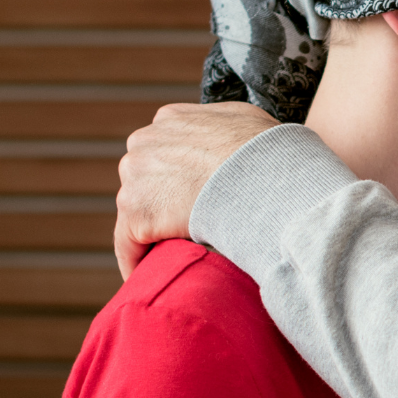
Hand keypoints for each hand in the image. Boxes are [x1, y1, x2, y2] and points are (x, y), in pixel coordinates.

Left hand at [114, 102, 277, 278]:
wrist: (263, 174)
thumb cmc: (268, 152)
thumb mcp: (246, 121)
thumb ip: (225, 128)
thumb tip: (233, 145)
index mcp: (169, 120)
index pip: (161, 154)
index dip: (173, 181)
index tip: (185, 202)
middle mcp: (144, 142)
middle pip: (144, 182)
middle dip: (160, 204)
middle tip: (182, 232)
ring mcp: (135, 176)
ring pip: (135, 213)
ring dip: (151, 234)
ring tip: (171, 257)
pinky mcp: (135, 211)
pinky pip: (129, 244)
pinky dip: (136, 261)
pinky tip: (149, 277)